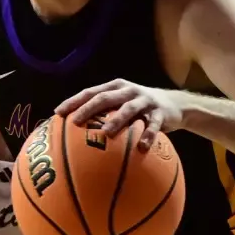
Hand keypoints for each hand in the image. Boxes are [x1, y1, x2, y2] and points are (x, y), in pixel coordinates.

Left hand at [56, 79, 182, 153]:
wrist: (176, 105)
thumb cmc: (140, 109)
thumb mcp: (122, 105)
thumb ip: (103, 113)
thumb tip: (75, 132)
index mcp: (116, 87)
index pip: (91, 92)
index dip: (74, 101)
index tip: (58, 112)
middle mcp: (129, 91)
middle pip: (106, 98)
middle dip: (89, 109)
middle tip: (75, 122)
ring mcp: (145, 101)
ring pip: (129, 109)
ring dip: (117, 120)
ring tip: (106, 132)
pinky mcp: (161, 113)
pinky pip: (153, 125)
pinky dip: (147, 135)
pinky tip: (142, 147)